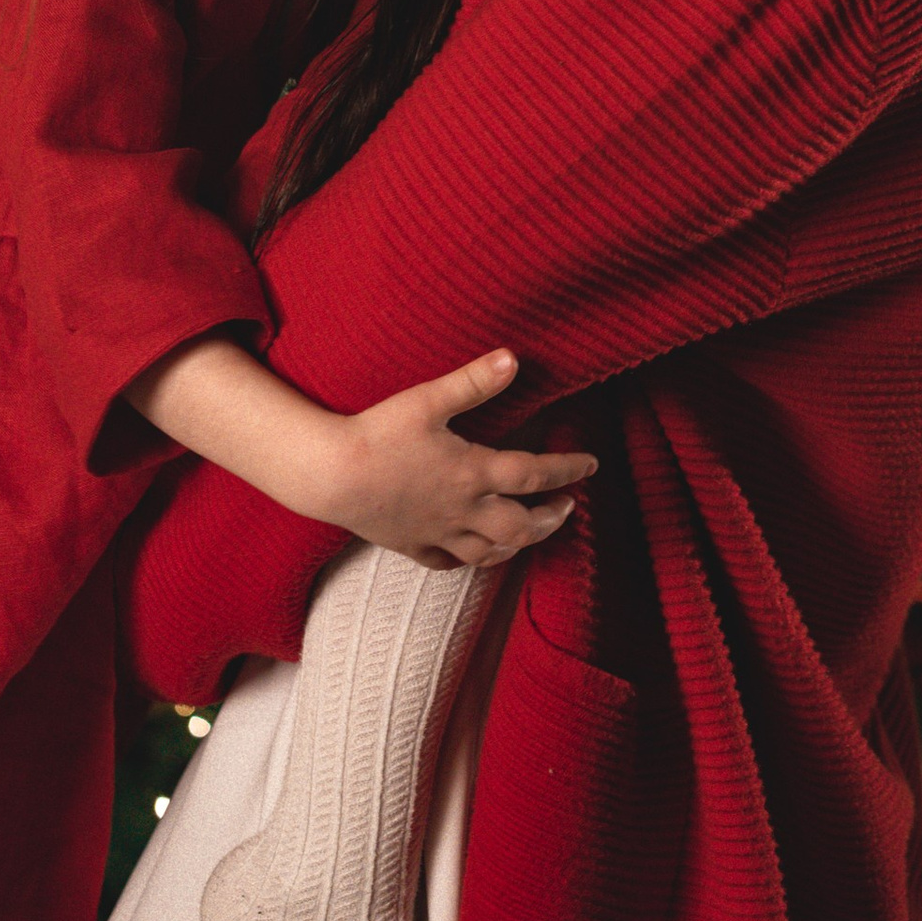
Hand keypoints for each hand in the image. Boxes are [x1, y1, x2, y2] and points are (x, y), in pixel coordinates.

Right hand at [322, 348, 595, 568]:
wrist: (330, 475)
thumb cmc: (379, 433)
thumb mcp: (429, 399)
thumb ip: (474, 381)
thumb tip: (514, 358)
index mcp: (472, 472)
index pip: (533, 473)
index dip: (568, 469)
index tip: (591, 464)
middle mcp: (461, 509)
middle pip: (519, 526)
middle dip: (549, 519)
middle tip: (566, 507)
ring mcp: (436, 532)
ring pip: (488, 552)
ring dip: (516, 543)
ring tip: (529, 533)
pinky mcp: (410, 544)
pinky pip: (447, 563)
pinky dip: (468, 560)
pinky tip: (473, 554)